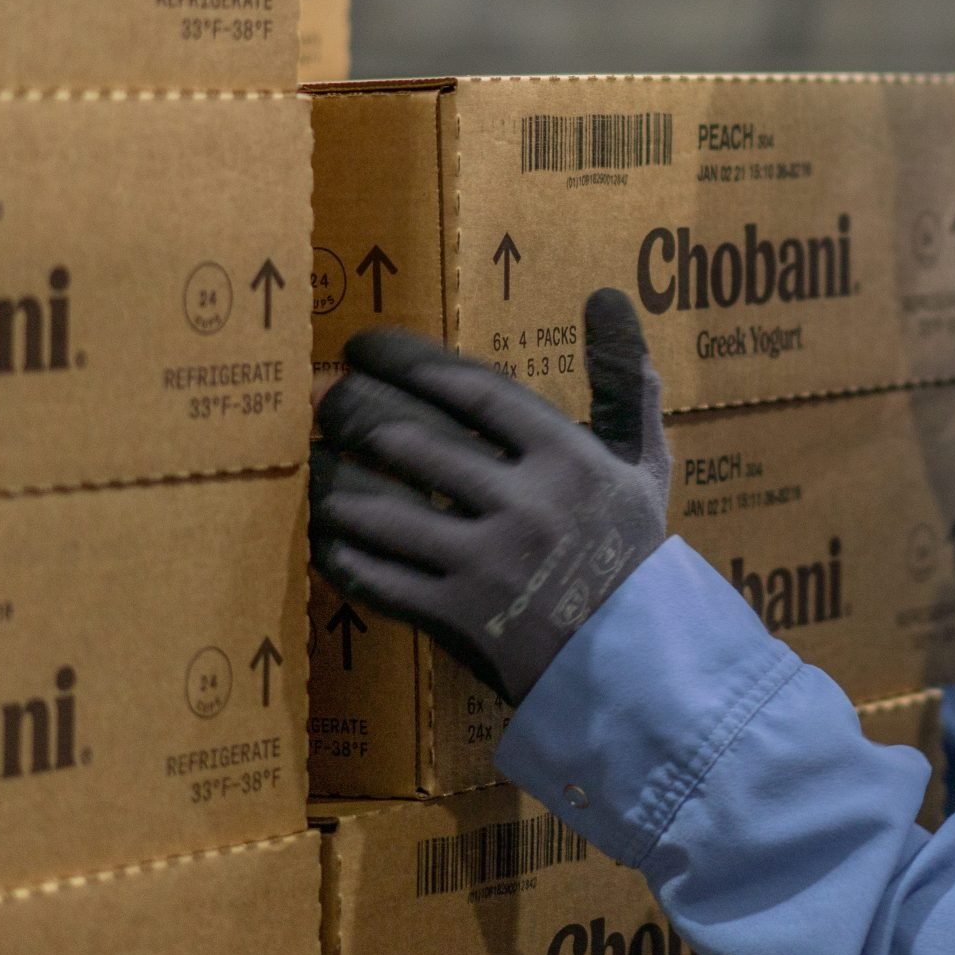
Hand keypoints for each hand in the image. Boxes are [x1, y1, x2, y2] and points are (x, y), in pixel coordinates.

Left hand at [311, 288, 669, 703]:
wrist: (633, 659)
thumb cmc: (629, 549)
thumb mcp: (642, 460)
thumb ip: (625, 378)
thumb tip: (605, 294)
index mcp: (564, 456)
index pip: (466, 387)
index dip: (403, 359)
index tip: (361, 346)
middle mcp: (521, 505)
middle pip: (410, 440)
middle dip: (351, 410)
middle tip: (323, 398)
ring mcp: (483, 566)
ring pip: (378, 510)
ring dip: (331, 480)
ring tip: (313, 459)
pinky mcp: (455, 619)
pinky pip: (375, 578)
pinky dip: (339, 551)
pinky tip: (324, 531)